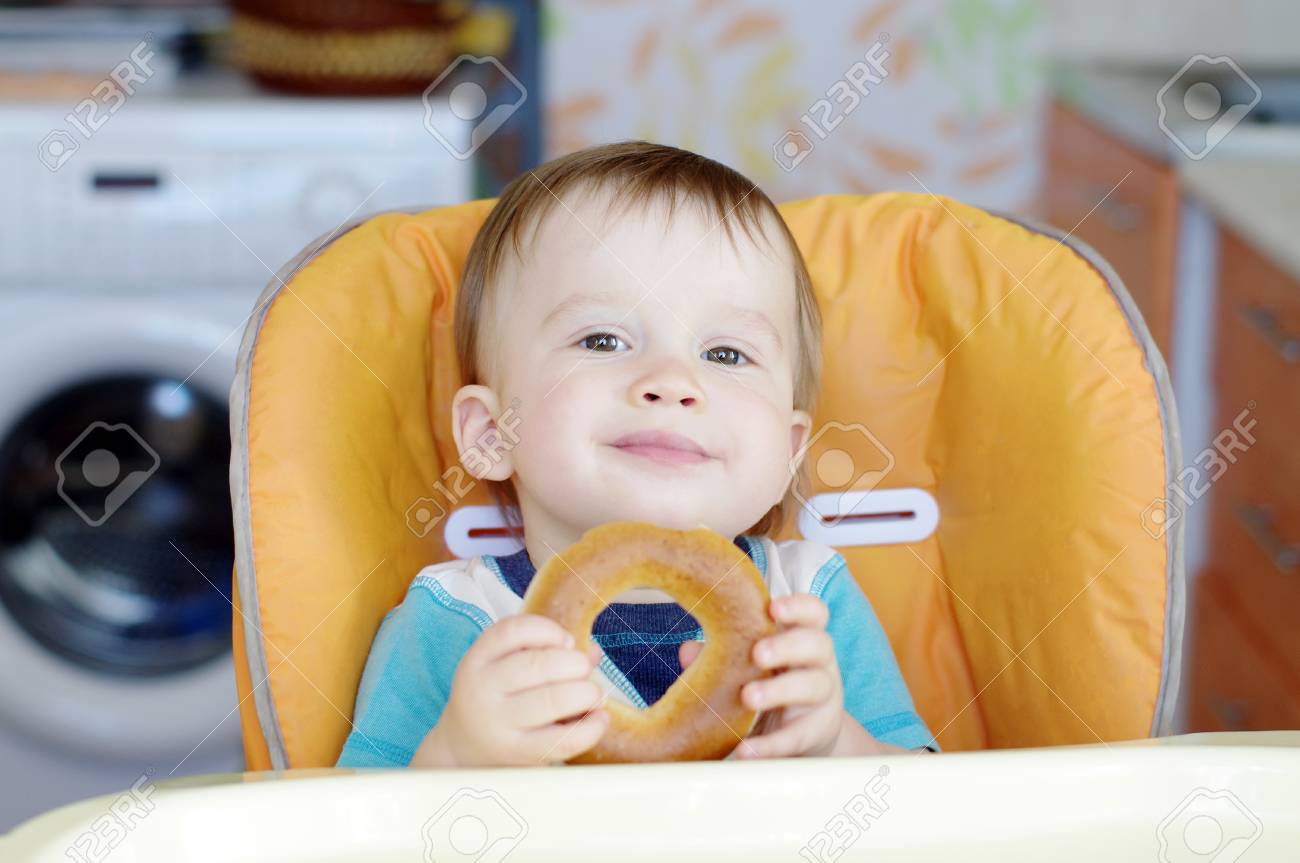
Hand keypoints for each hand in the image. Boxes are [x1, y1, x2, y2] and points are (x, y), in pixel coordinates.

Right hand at [412, 614, 608, 767]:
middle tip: (584, 668)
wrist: (464, 747)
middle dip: (574, 663)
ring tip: (594, 693)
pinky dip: (590, 728)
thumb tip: (594, 653)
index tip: (565, 641)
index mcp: (479, 658)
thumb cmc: (497, 696)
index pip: (512, 631)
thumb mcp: (506, 664)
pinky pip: (561, 740)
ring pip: (551, 700)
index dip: (548, 630)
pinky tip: (600, 718)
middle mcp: (483, 689)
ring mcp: (499, 723)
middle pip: (537, 665)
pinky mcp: (518, 753)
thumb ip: (546, 651)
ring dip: (586, 692)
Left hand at [679, 595, 858, 758]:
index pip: (813, 613)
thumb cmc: (773, 683)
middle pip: (818, 644)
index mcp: (801, 637)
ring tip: (748, 697)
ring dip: (781, 690)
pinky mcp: (817, 731)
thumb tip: (688, 650)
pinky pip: (799, 736)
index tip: (773, 607)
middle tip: (758, 653)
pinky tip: (747, 749)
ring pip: (815, 685)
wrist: (806, 733)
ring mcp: (823, 696)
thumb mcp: (751, 666)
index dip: (798, 606)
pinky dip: (772, 744)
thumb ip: (723, 656)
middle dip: (788, 646)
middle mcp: (819, 662)